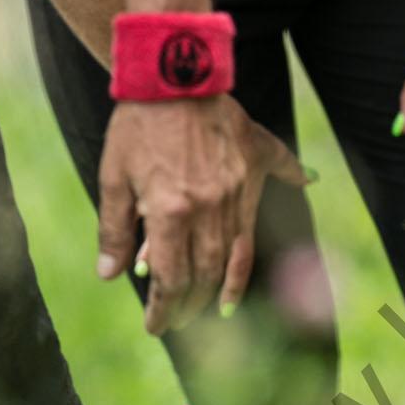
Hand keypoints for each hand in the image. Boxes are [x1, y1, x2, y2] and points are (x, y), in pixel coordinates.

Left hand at [97, 94, 308, 333]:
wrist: (169, 76)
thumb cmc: (136, 127)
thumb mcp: (113, 178)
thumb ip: (115, 229)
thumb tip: (112, 275)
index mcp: (172, 211)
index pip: (172, 278)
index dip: (164, 310)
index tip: (157, 327)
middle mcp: (210, 206)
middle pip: (206, 273)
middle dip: (191, 304)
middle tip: (180, 320)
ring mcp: (237, 188)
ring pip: (237, 250)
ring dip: (225, 284)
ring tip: (216, 306)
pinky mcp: (253, 163)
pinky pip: (273, 190)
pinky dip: (286, 196)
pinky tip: (293, 206)